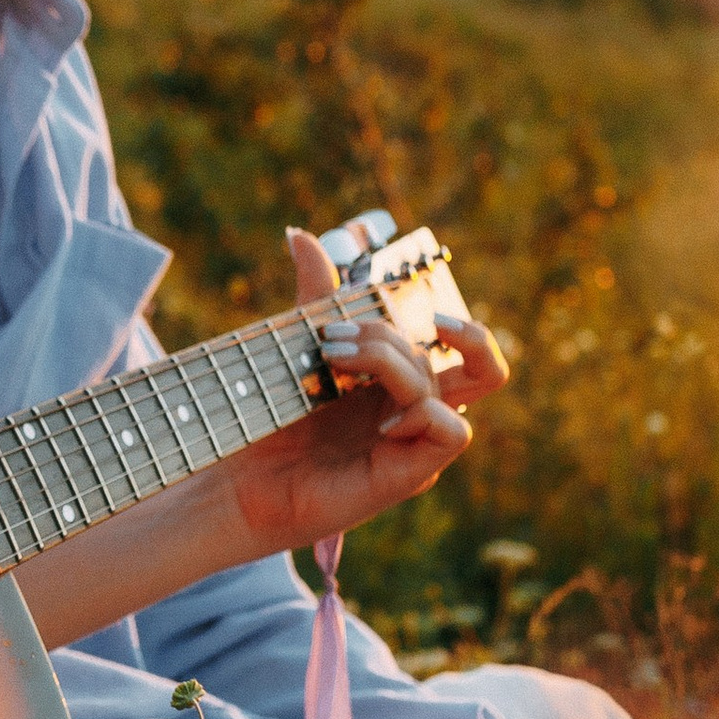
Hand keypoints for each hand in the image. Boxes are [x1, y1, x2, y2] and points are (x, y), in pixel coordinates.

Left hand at [221, 229, 506, 560]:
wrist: (239, 484)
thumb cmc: (269, 423)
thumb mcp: (297, 347)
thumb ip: (315, 296)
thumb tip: (302, 234)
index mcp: (402, 380)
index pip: (463, 345)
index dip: (455, 322)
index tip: (396, 303)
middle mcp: (416, 410)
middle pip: (479, 364)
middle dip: (416, 330)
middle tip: (339, 335)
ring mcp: (415, 442)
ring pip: (443, 386)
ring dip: (392, 361)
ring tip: (332, 360)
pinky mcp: (409, 474)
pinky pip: (453, 433)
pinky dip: (422, 413)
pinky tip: (375, 421)